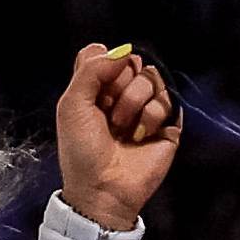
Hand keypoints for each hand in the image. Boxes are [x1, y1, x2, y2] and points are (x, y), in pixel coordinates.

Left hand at [54, 44, 182, 230]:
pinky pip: (167, 98)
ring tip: (123, 129)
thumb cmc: (82, 152)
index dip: (103, 67)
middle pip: (131, 61)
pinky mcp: (166, 122)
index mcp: (97, 88)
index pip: (107, 53)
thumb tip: (124, 50)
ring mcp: (146, 107)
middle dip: (118, 87)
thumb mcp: (72, 105)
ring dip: (133, 102)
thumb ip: (91, 68)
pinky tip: (139, 136)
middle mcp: (122, 93)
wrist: (102, 189)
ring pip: (151, 76)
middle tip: (108, 115)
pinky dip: (150, 116)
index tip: (95, 92)